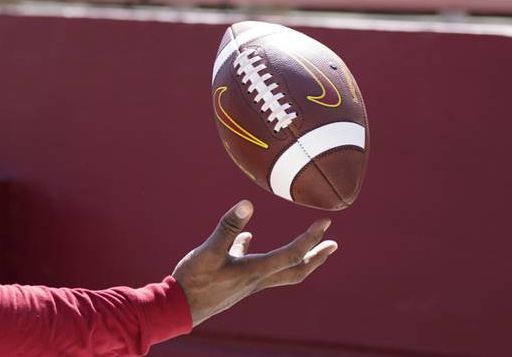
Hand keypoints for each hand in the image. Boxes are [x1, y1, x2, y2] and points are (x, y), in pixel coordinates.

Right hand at [172, 200, 336, 326]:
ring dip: (296, 259)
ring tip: (305, 247)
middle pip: (295, 271)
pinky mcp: (234, 283)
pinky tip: (246, 241)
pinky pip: (255, 267)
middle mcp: (256, 279)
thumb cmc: (194, 280)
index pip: (292, 255)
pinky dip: (259, 254)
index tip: (325, 224)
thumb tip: (248, 203)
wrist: (179, 308)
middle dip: (316, 258)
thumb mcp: (208, 251)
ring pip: (279, 272)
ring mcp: (246, 283)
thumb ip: (228, 227)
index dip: (310, 239)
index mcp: (255, 270)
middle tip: (332, 245)